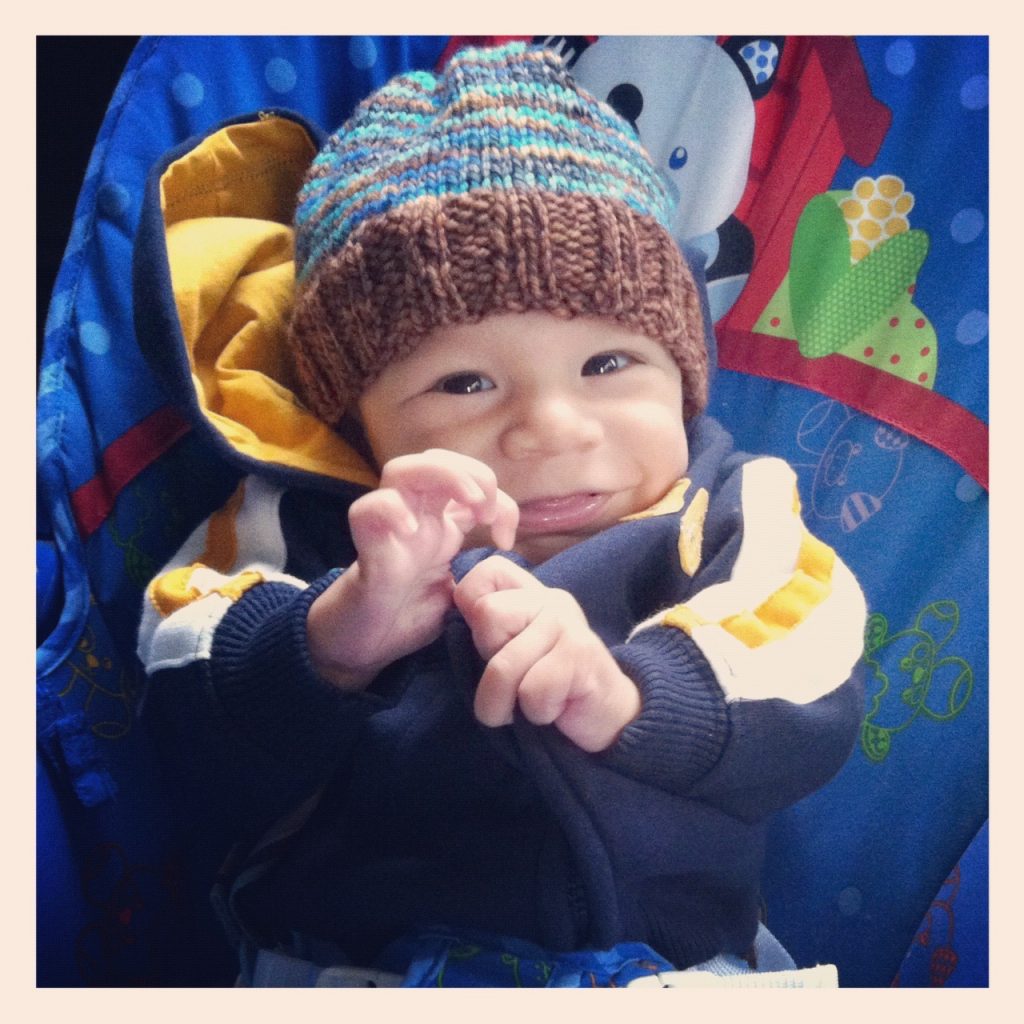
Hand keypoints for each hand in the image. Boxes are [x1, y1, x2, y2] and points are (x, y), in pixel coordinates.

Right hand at [308, 450, 517, 689]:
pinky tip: (411, 530)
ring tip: (467, 504)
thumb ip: (478, 575)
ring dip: (441, 475)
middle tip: (486, 511)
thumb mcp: (457, 594)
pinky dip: (390, 509)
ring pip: (401, 470)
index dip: (499, 500)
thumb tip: (505, 571)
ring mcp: (389, 530)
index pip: (469, 483)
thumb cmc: (406, 618)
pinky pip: (367, 510)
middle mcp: (414, 518)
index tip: (506, 541)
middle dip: (471, 471)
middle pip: (435, 460)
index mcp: (439, 525)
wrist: (363, 649)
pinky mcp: (365, 549)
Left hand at [453, 556, 640, 751]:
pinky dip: (535, 713)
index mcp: (531, 594)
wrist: (608, 717)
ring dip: (505, 704)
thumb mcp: (513, 652)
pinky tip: (555, 709)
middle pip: (487, 615)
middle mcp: (550, 600)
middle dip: (489, 663)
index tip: (491, 642)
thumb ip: (489, 627)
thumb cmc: (550, 688)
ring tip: (529, 706)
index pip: (486, 571)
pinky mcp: (581, 655)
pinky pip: (532, 691)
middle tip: (517, 679)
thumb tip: (453, 602)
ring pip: (504, 665)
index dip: (472, 604)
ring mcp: (567, 624)